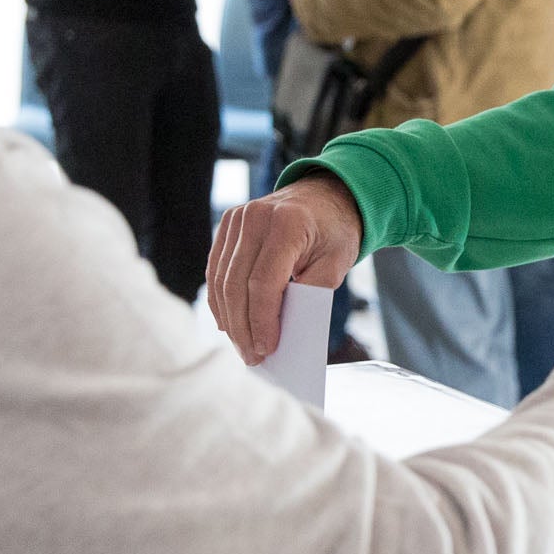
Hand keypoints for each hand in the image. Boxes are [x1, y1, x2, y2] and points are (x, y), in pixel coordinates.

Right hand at [208, 177, 363, 362]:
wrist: (325, 195)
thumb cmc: (334, 231)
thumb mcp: (337, 262)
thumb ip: (312, 293)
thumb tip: (282, 331)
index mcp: (288, 223)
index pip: (264, 282)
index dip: (262, 320)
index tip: (267, 349)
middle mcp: (256, 217)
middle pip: (237, 284)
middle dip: (243, 327)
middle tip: (252, 357)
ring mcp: (237, 218)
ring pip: (221, 280)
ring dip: (229, 318)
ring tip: (242, 346)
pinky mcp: (227, 224)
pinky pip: (216, 269)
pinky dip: (220, 299)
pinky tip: (227, 323)